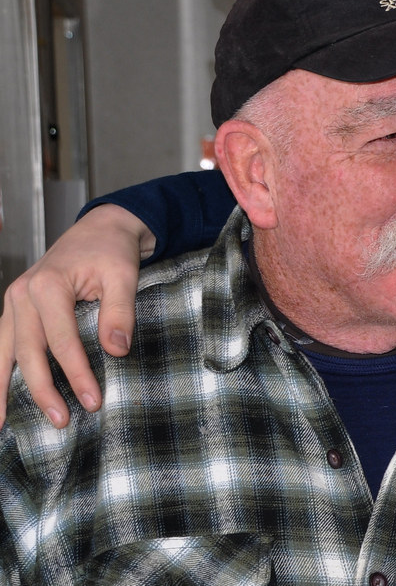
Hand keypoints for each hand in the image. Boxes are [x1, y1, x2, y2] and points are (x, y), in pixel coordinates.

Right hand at [0, 204, 153, 427]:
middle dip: (44, 389)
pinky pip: (2, 343)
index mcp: (48, 286)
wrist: (101, 229)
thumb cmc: (112, 251)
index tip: (93, 401)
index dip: (76, 374)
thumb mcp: (124, 276)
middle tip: (61, 420)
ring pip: (5, 351)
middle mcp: (22, 295)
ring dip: (4, 388)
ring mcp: (13, 302)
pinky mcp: (15, 308)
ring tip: (3, 424)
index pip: (62, 341)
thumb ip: (120, 312)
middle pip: (28, 351)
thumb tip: (116, 351)